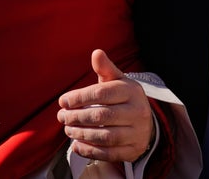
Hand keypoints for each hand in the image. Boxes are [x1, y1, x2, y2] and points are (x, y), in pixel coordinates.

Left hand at [57, 49, 153, 163]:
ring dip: (82, 134)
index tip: (63, 102)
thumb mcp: (118, 81)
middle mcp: (137, 112)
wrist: (147, 123)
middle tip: (61, 117)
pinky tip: (77, 145)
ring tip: (68, 129)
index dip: (79, 98)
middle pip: (102, 116)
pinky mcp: (134, 150)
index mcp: (131, 91)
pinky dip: (91, 151)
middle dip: (77, 117)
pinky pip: (110, 154)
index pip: (102, 94)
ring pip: (105, 136)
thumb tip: (96, 53)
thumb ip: (105, 69)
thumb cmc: (124, 98)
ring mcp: (137, 133)